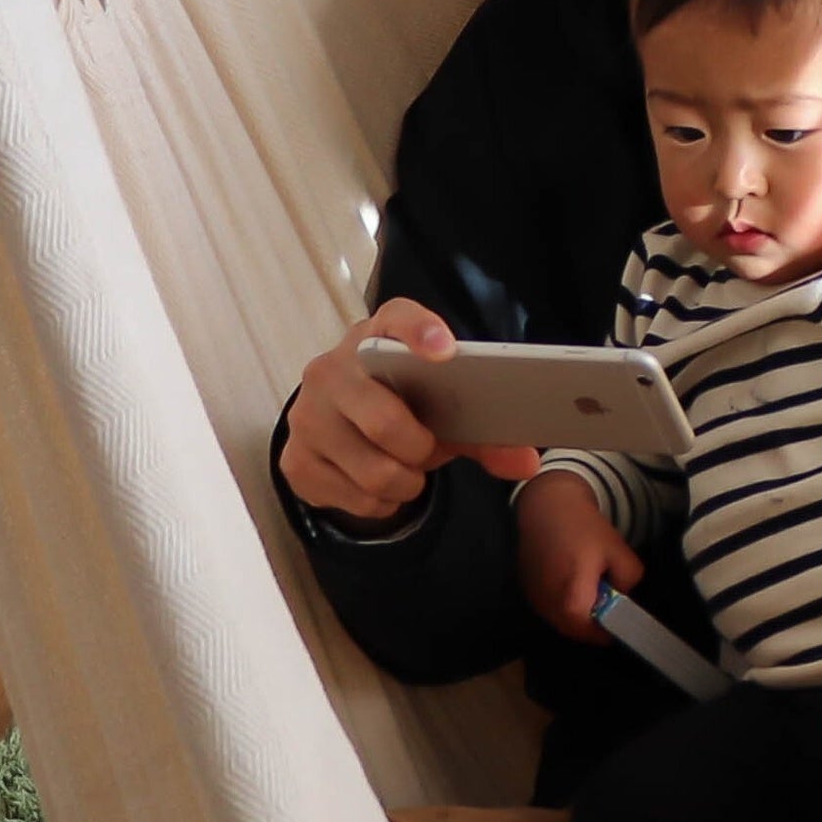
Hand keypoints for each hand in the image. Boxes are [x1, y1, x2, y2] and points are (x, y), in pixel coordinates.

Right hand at [279, 302, 538, 523]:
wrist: (338, 426)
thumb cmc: (401, 404)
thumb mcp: (443, 410)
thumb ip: (486, 432)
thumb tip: (528, 462)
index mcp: (376, 336)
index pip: (396, 320)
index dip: (420, 333)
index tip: (446, 351)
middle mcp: (332, 367)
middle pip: (387, 422)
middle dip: (420, 450)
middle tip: (425, 450)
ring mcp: (307, 415)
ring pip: (375, 471)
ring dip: (405, 483)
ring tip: (405, 468)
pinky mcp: (294, 459)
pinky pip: (356, 497)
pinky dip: (380, 501)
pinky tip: (375, 482)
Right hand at [514, 468, 642, 639]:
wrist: (545, 503)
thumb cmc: (583, 526)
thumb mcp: (618, 551)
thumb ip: (629, 581)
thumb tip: (623, 596)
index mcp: (572, 603)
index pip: (597, 636)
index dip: (613, 629)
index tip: (622, 615)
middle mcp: (548, 609)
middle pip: (578, 631)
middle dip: (595, 619)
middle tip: (606, 595)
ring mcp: (534, 601)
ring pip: (563, 620)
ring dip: (578, 610)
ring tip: (587, 583)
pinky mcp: (526, 591)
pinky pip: (550, 607)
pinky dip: (562, 600)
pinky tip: (570, 576)